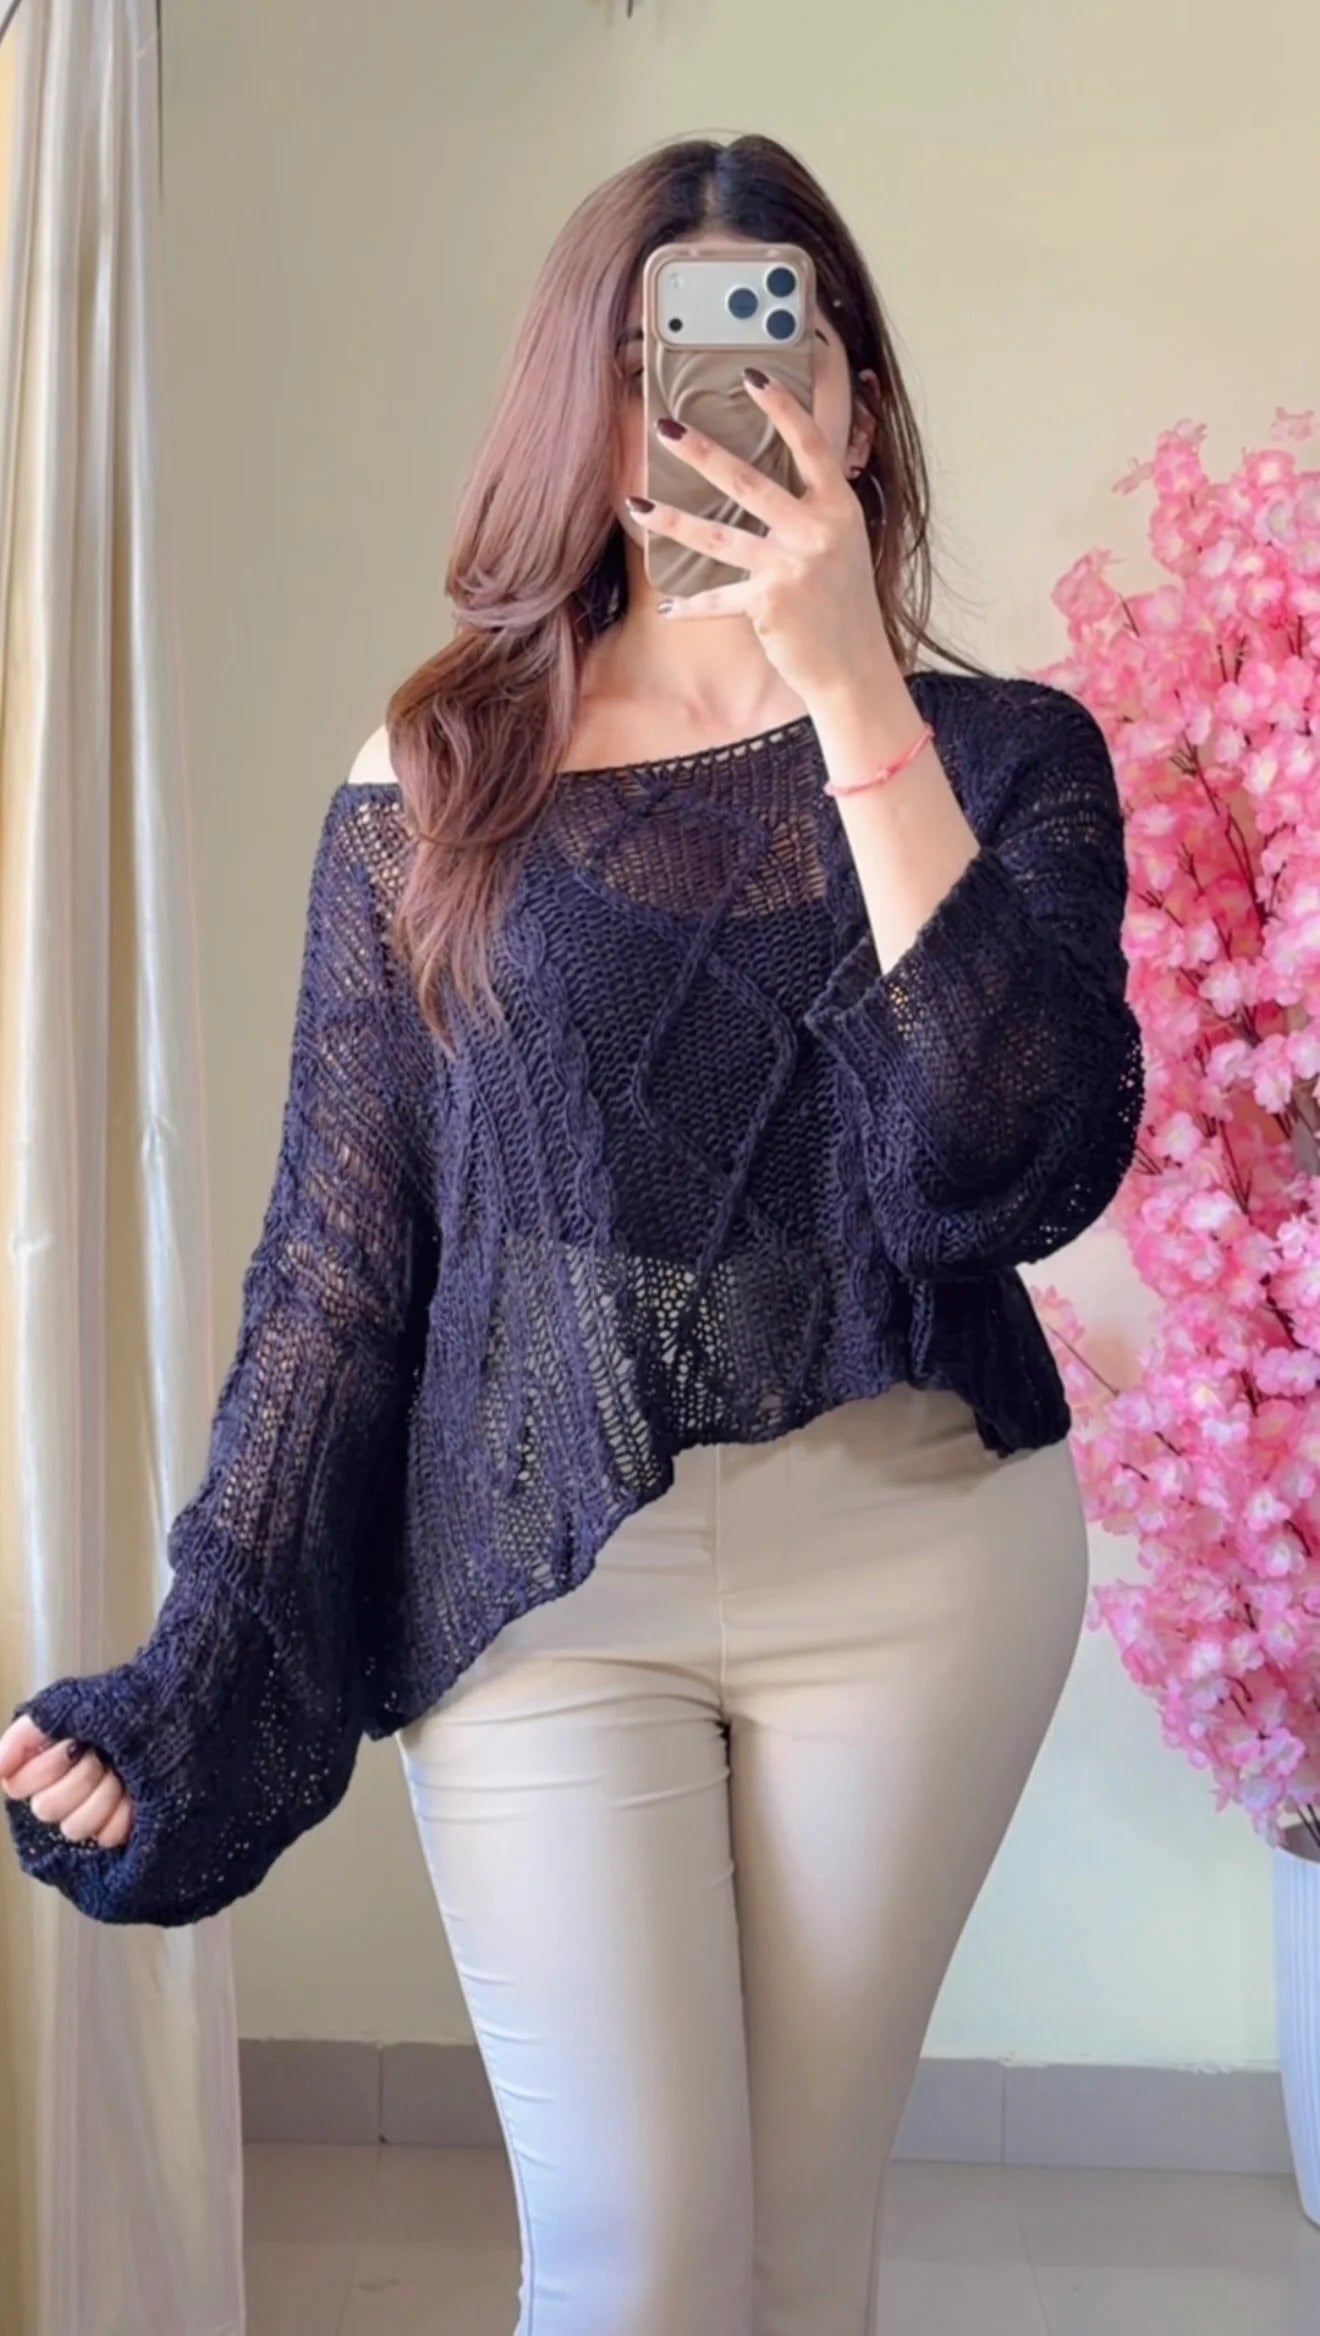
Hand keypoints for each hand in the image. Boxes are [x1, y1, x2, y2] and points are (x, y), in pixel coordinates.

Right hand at [0, 1714, 133, 1848]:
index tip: (71, 1747)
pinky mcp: (113, 1830)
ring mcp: (87, 1814)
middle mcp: (60, 1790)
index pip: (17, 1784)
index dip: (45, 1768)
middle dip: (81, 1778)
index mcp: (44, 1762)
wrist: (172, 1718)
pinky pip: (105, 1837)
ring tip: (121, 1776)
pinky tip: (134, 1797)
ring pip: (73, 1827)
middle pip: (46, 1808)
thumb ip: (29, 1732)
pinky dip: (123, 1814)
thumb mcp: (73, 1706)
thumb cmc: (125, 1709)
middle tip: (102, 1759)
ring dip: (104, 1796)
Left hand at [627, 370, 901, 708]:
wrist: (855, 668)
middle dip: (703, 452)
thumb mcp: (844, 546)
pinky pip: (719, 598)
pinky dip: (693, 605)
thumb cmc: (845, 605)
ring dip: (673, 520)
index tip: (751, 374)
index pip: (810, 445)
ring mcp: (791, 567)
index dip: (782, 407)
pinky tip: (669, 606)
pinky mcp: (768, 604)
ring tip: (637, 504)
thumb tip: (772, 478)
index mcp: (838, 509)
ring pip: (718, 537)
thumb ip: (815, 511)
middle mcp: (816, 532)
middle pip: (748, 482)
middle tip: (666, 427)